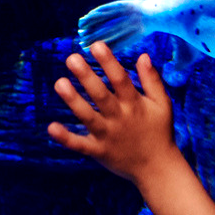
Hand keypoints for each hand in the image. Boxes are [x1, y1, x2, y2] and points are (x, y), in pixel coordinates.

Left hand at [46, 41, 180, 184]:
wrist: (158, 169)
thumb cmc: (159, 132)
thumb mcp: (163, 104)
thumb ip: (152, 80)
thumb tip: (143, 55)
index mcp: (135, 104)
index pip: (121, 79)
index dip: (109, 62)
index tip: (96, 45)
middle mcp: (120, 118)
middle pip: (101, 95)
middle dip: (86, 76)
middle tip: (71, 58)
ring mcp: (108, 136)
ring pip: (88, 116)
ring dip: (73, 101)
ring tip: (59, 83)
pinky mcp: (99, 152)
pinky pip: (80, 145)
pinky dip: (66, 138)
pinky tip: (51, 127)